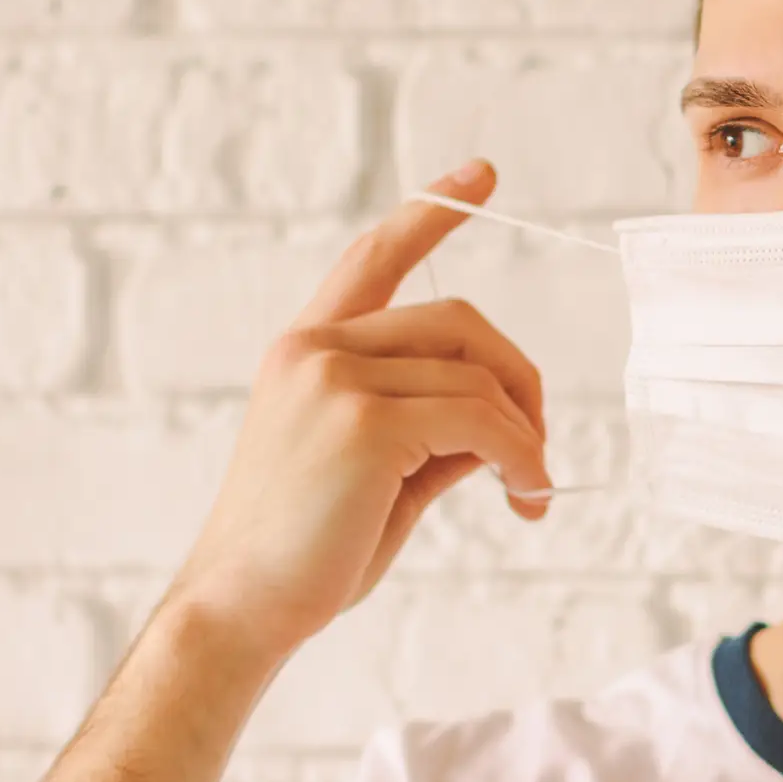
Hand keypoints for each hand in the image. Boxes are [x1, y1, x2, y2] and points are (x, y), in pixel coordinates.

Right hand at [164, 159, 551, 662]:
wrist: (244, 608)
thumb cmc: (309, 549)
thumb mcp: (377, 469)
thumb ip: (431, 426)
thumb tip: (507, 421)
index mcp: (307, 348)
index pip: (375, 257)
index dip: (432, 212)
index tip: (481, 174)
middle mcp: (315, 347)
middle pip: (459, 323)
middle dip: (517, 381)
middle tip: (539, 451)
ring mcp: (334, 376)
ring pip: (476, 374)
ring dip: (524, 433)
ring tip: (530, 488)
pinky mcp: (363, 420)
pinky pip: (480, 419)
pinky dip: (521, 457)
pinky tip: (525, 497)